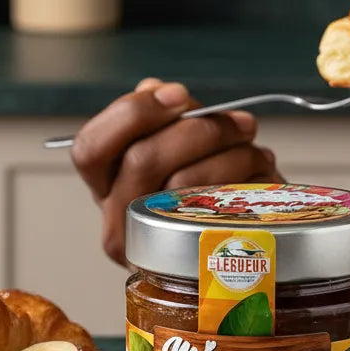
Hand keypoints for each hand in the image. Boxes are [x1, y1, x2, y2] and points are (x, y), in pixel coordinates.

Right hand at [70, 78, 280, 265]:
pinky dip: (247, 176)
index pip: (90, 148)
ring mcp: (152, 246)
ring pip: (184, 183)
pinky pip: (220, 207)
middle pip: (141, 160)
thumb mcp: (170, 143)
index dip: (131, 113)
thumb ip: (156, 116)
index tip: (177, 95)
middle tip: (234, 121)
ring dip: (229, 152)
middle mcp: (117, 221)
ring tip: (250, 144)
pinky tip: (258, 169)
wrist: (238, 240)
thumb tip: (155, 89)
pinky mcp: (193, 261)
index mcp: (104, 186)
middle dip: (196, 129)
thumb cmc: (201, 184)